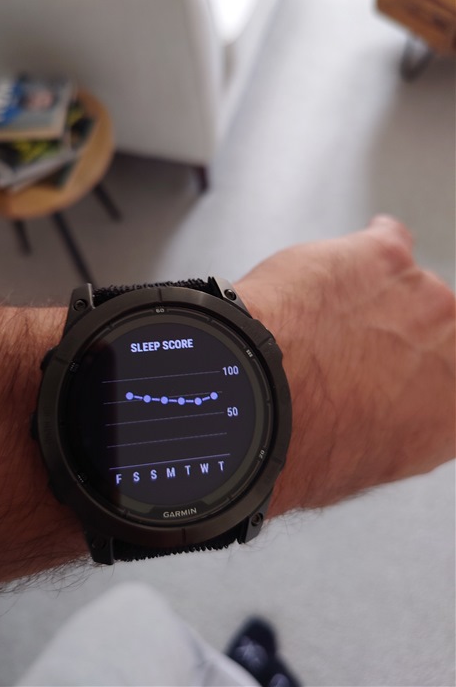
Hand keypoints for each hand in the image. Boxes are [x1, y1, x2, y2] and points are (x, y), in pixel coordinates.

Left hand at [235, 216, 454, 515]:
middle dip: (398, 334)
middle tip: (350, 348)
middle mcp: (451, 344)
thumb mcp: (371, 460)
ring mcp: (421, 294)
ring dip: (371, 299)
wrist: (262, 401)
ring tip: (322, 321)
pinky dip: (360, 254)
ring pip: (404, 287)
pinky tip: (338, 269)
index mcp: (455, 407)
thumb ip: (398, 424)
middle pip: (435, 324)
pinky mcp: (383, 255)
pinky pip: (386, 238)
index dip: (427, 369)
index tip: (406, 368)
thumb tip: (382, 415)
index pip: (451, 375)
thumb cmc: (305, 444)